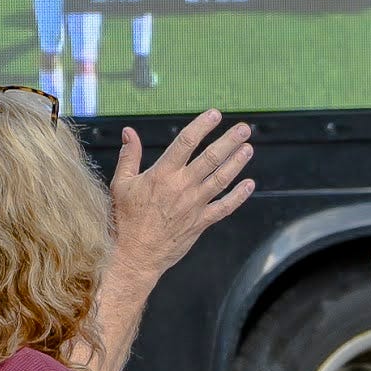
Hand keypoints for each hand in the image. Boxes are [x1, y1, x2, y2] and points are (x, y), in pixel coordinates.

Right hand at [107, 108, 255, 278]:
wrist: (134, 255)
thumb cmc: (124, 220)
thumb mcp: (120, 184)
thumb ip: (129, 156)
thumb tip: (129, 132)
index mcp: (162, 174)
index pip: (186, 142)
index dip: (202, 126)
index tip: (215, 115)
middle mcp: (182, 186)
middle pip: (211, 158)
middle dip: (229, 141)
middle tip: (244, 129)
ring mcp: (194, 205)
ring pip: (221, 179)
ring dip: (237, 163)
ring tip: (248, 148)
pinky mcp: (201, 222)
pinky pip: (225, 207)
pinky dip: (239, 195)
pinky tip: (249, 184)